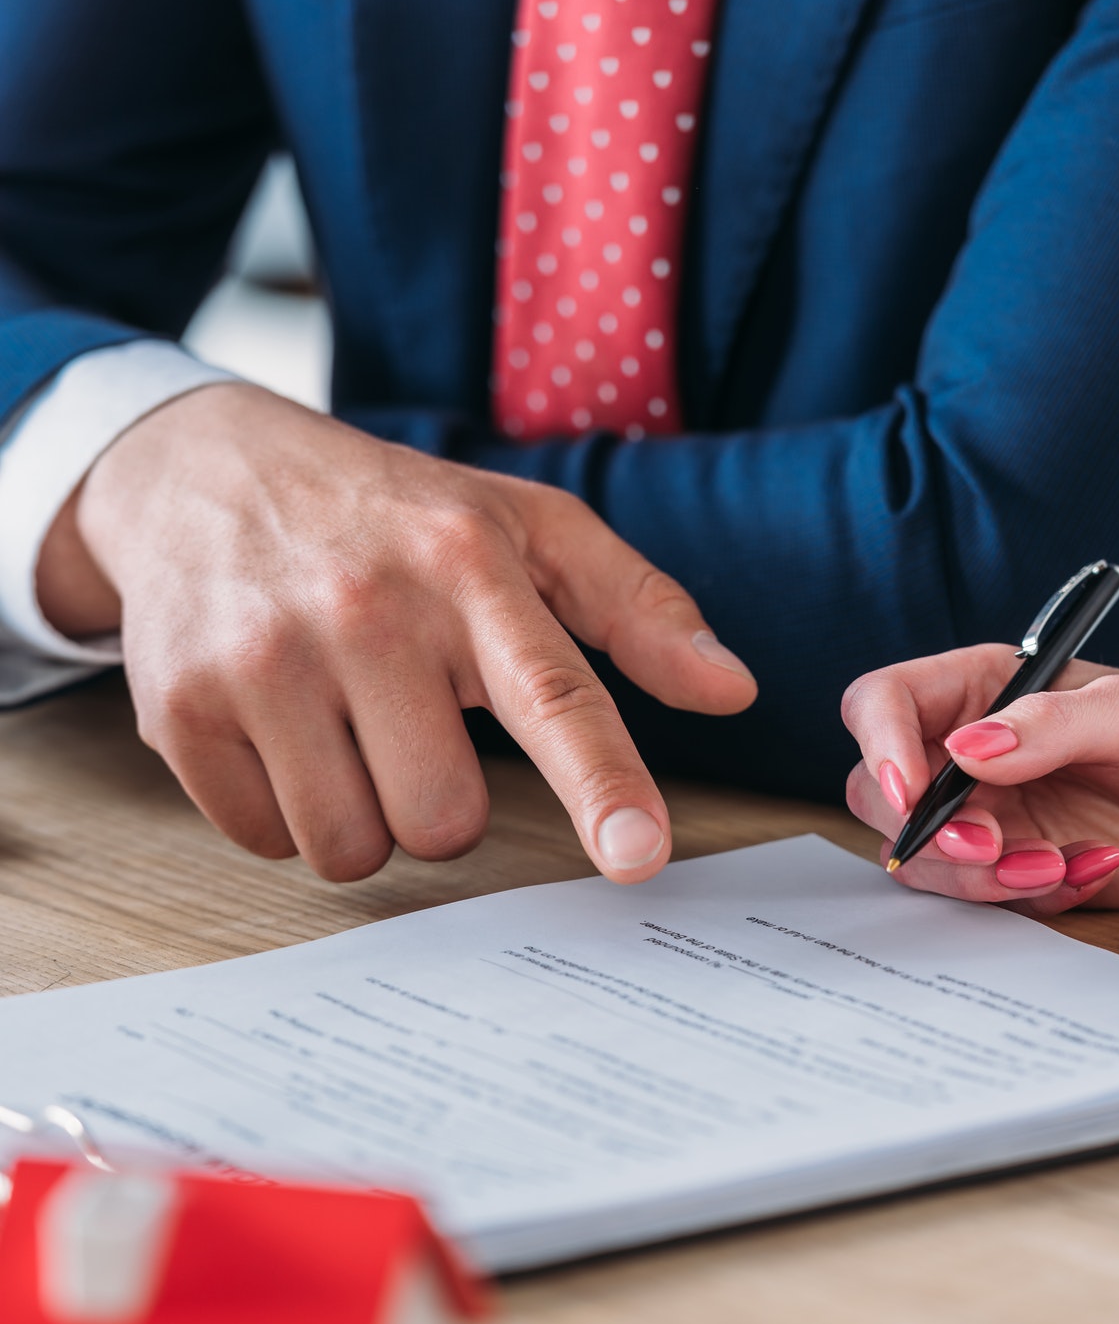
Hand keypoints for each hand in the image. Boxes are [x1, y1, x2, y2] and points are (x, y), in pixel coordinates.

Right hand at [38, 383, 755, 881]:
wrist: (199, 468)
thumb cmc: (391, 516)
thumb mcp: (523, 529)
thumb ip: (636, 610)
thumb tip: (733, 689)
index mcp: (468, 565)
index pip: (553, 694)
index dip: (602, 785)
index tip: (638, 855)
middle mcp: (364, 610)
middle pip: (446, 819)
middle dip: (441, 799)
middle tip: (413, 724)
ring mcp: (261, 659)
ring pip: (353, 845)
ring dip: (362, 813)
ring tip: (343, 725)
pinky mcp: (181, 707)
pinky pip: (268, 840)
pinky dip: (283, 809)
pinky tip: (277, 729)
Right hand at [841, 646, 1118, 912]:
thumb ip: (1052, 724)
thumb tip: (969, 749)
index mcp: (979, 688)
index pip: (882, 704)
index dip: (879, 747)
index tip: (913, 794)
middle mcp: (966, 751)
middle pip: (882, 793)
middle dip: (930, 833)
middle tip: (993, 850)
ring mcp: (985, 812)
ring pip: (924, 857)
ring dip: (980, 875)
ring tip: (1060, 864)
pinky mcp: (1010, 865)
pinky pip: (980, 895)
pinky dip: (1030, 895)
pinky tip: (1090, 869)